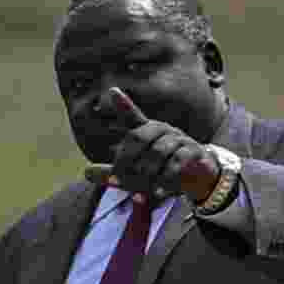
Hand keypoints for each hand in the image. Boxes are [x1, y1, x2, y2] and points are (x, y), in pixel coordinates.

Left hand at [84, 88, 219, 202]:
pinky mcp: (193, 153)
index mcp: (147, 132)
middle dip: (127, 159)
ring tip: (143, 188)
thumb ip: (113, 173)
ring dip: (147, 172)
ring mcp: (179, 140)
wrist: (197, 177)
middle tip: (119, 178)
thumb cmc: (161, 170)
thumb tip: (86, 172)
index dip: (123, 105)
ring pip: (158, 151)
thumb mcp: (136, 173)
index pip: (133, 116)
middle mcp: (162, 131)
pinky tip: (157, 192)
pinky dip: (166, 179)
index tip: (113, 91)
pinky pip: (177, 163)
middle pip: (139, 137)